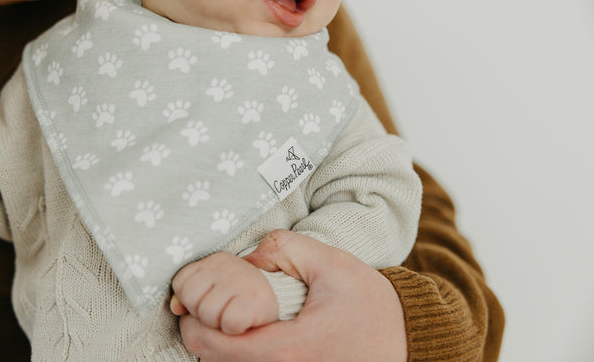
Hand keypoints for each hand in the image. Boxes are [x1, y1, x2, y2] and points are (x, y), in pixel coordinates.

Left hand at [176, 230, 407, 361]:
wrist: (404, 341)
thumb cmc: (371, 306)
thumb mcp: (333, 265)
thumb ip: (286, 249)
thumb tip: (247, 257)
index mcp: (286, 349)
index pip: (212, 345)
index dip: (194, 321)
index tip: (195, 300)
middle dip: (203, 331)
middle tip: (208, 305)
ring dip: (219, 346)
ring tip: (228, 317)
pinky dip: (239, 355)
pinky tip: (248, 333)